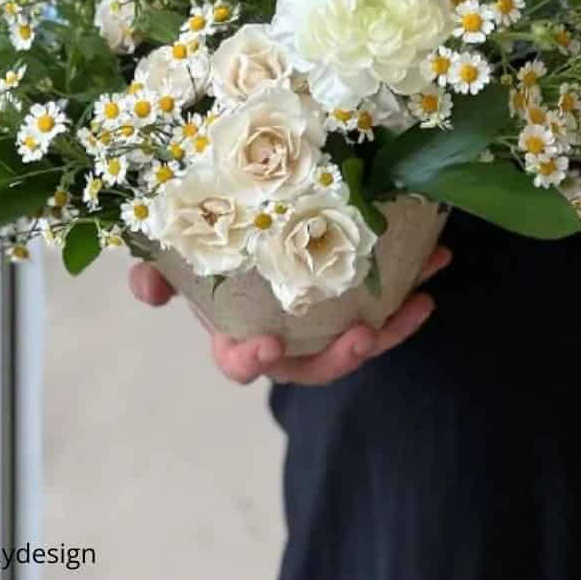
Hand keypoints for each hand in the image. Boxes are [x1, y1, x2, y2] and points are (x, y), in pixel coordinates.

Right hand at [128, 245, 450, 385]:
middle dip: (338, 358)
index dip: (249, 359)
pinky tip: (435, 267)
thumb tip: (145, 285)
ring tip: (420, 299)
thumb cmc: (213, 237)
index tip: (266, 341)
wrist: (253, 212)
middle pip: (310, 367)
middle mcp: (283, 338)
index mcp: (235, 329)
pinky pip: (384, 311)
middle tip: (361, 334)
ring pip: (356, 339)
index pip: (238, 360)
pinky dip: (409, 294)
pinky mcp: (353, 305)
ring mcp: (320, 326)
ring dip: (391, 327)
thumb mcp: (184, 248)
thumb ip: (158, 266)